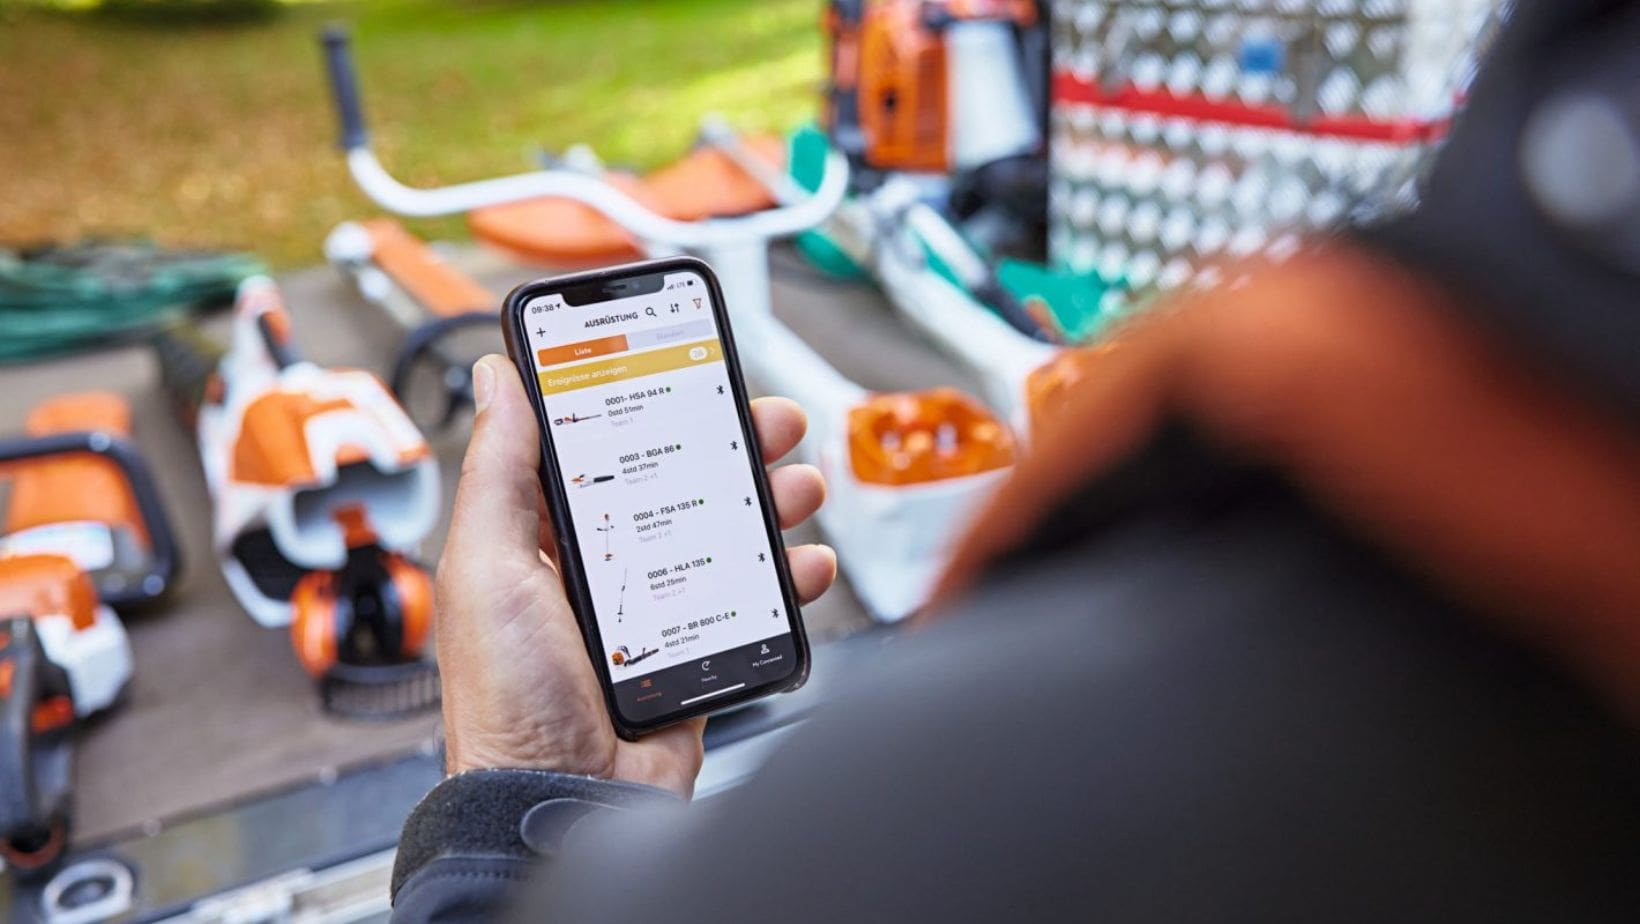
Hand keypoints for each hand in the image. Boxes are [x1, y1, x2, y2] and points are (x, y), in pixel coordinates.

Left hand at [433, 355, 834, 795]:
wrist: (561, 803)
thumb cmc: (508, 702)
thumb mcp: (487, 567)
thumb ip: (499, 470)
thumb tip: (498, 379)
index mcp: (544, 540)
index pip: (603, 448)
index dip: (647, 403)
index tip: (687, 367)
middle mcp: (603, 568)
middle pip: (679, 481)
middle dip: (730, 444)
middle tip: (767, 420)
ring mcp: (657, 610)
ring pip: (726, 532)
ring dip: (771, 499)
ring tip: (796, 485)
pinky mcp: (700, 650)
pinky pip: (752, 600)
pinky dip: (789, 576)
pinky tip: (803, 563)